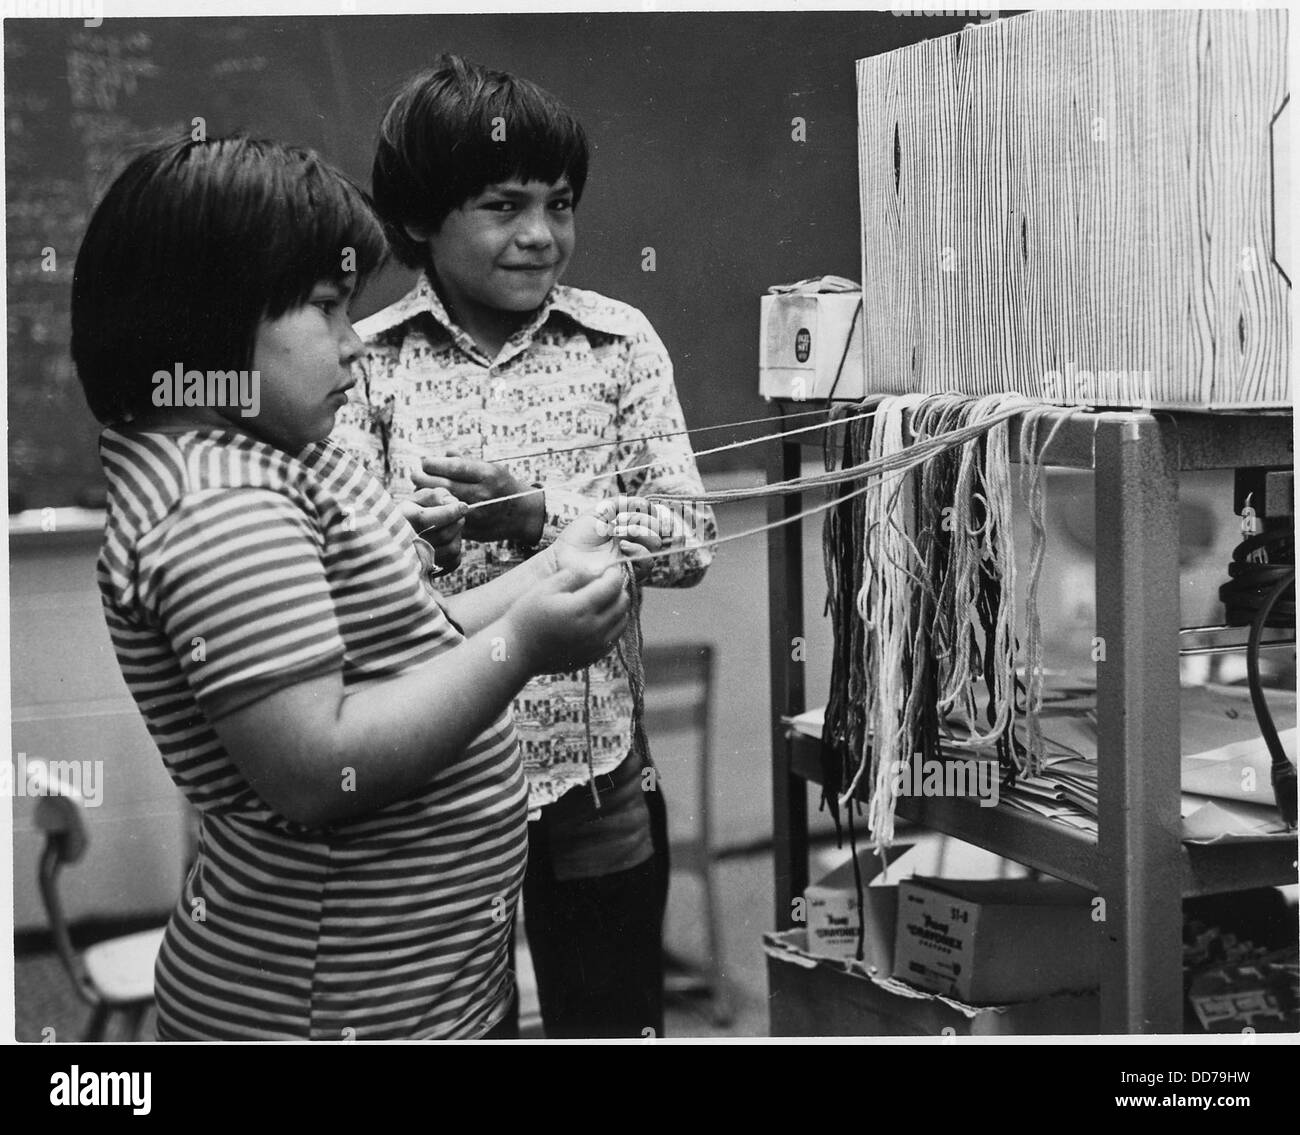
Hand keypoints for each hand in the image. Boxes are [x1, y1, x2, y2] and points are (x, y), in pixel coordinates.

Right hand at [397, 488, 466, 572]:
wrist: (399, 538)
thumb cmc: (412, 513)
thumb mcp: (418, 499)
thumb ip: (435, 495)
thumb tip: (451, 502)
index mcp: (402, 520)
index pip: (426, 519)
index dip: (449, 512)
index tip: (464, 506)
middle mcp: (407, 543)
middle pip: (443, 534)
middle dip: (457, 521)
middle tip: (458, 514)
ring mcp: (418, 560)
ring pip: (451, 549)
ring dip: (457, 535)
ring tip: (450, 527)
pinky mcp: (430, 571)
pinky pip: (453, 561)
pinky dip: (455, 549)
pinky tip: (448, 541)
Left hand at [416, 453, 544, 544]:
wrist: (522, 514)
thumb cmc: (503, 486)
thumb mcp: (491, 467)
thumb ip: (467, 461)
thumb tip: (444, 454)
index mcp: (488, 475)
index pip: (454, 467)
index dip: (434, 463)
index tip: (424, 461)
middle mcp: (482, 493)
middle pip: (444, 485)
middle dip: (423, 478)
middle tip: (414, 473)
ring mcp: (476, 513)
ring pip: (442, 503)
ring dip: (425, 495)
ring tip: (417, 487)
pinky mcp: (471, 528)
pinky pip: (447, 519)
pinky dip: (434, 511)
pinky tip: (427, 504)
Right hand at [507, 566, 630, 673]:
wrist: (517, 652)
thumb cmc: (526, 616)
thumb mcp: (545, 588)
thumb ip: (572, 575)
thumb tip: (596, 568)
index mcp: (580, 608)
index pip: (613, 585)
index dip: (613, 573)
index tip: (607, 569)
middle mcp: (593, 628)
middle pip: (622, 602)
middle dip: (617, 589)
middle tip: (605, 583)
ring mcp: (595, 645)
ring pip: (623, 620)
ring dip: (618, 607)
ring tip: (602, 599)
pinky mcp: (594, 656)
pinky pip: (615, 637)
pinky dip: (613, 624)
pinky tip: (598, 618)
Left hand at [555, 495, 682, 582]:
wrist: (564, 557)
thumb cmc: (578, 536)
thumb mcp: (598, 512)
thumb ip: (618, 503)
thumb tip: (642, 501)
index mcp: (627, 527)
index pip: (651, 517)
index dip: (649, 511)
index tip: (637, 506)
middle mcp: (633, 542)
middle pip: (656, 530)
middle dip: (644, 521)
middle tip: (623, 521)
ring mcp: (632, 558)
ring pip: (655, 546)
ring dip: (642, 534)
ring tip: (620, 533)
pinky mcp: (630, 573)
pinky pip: (647, 563)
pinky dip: (639, 551)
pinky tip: (623, 546)